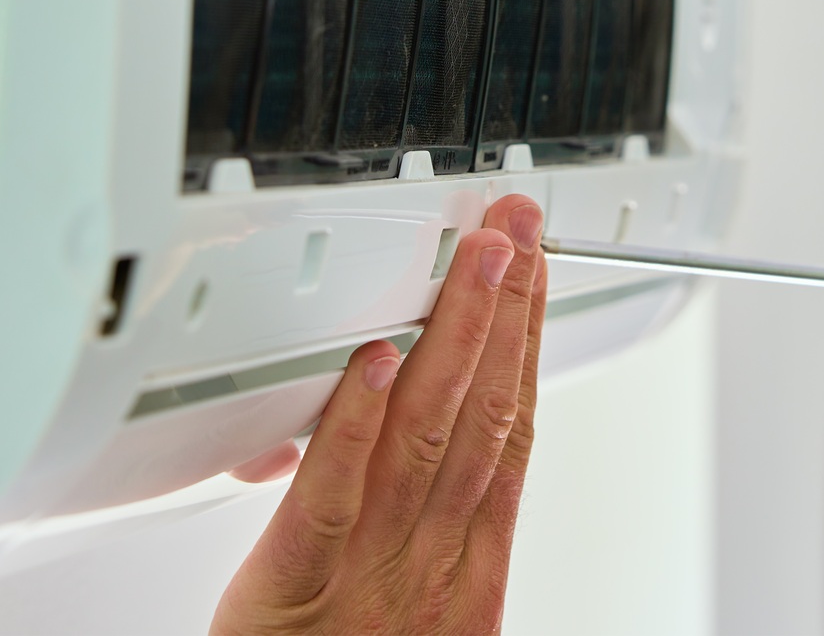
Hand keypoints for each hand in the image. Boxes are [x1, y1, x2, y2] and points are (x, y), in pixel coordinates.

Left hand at [212, 194, 546, 635]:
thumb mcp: (402, 617)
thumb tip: (393, 438)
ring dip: (455, 335)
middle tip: (516, 227)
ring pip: (428, 438)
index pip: (509, 433)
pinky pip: (328, 502)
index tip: (533, 273)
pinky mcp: (289, 595)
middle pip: (483, 417)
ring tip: (473, 257)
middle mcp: (428, 567)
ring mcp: (367, 580)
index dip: (525, 343)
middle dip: (504, 310)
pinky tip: (374, 362)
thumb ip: (399, 527)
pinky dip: (354, 427)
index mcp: (462, 576)